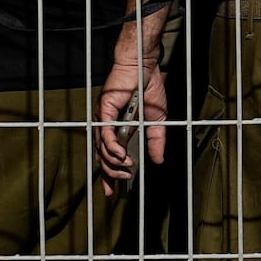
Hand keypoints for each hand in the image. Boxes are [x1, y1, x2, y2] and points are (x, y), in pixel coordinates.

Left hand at [92, 41, 172, 193]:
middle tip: (123, 180)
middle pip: (102, 157)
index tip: (112, 192)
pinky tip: (120, 154)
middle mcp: (107, 126)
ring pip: (102, 148)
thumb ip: (156, 141)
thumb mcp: (157, 122)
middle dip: (111, 173)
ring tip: (126, 169)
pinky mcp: (104, 110)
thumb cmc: (148, 89)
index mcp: (119, 131)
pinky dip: (112, 146)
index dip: (109, 176)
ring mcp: (104, 119)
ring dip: (113, 161)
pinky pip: (105, 133)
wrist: (145, 68)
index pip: (110, 157)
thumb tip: (159, 160)